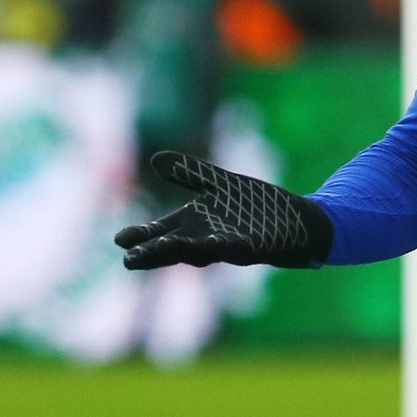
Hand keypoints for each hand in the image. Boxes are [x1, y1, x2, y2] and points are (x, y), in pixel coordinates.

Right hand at [115, 152, 332, 268]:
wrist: (297, 220)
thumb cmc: (255, 205)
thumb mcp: (220, 184)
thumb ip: (190, 173)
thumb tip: (154, 158)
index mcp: (193, 224)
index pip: (160, 232)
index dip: (141, 237)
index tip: (119, 240)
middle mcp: (206, 239)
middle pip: (175, 248)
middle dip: (154, 253)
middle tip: (130, 259)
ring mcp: (230, 246)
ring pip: (203, 252)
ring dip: (185, 251)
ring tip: (165, 247)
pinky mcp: (256, 248)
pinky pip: (238, 249)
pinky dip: (226, 246)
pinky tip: (215, 241)